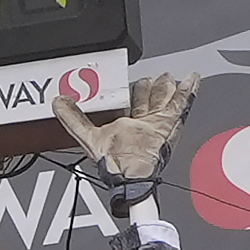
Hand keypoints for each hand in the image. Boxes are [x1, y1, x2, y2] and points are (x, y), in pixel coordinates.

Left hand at [56, 72, 198, 182]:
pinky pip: (181, 103)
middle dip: (150, 85)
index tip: (125, 81)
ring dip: (166, 85)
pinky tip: (191, 78)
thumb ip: (72, 118)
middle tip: (151, 77)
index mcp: (126, 123)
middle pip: (149, 96)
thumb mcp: (87, 135)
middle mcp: (143, 122)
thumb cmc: (113, 162)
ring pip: (165, 96)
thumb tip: (57, 102)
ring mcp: (158, 122)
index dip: (129, 91)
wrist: (131, 173)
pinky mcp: (170, 123)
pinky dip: (188, 90)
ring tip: (167, 76)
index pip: (130, 101)